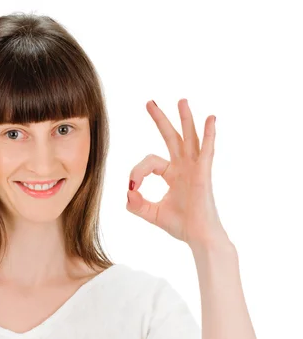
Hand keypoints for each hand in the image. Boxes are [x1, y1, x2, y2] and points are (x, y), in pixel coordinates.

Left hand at [126, 99, 227, 247]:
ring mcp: (194, 169)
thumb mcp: (151, 213)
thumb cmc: (180, 225)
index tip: (133, 187)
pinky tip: (211, 119)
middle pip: (171, 137)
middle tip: (149, 102)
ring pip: (189, 138)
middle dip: (160, 119)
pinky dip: (209, 134)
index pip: (149, 162)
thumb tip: (128, 191)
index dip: (137, 172)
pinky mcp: (203, 174)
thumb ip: (135, 204)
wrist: (199, 237)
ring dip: (185, 119)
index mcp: (172, 174)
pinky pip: (206, 151)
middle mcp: (183, 167)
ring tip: (181, 100)